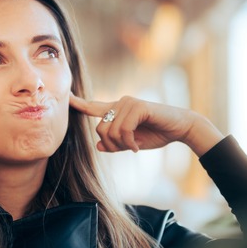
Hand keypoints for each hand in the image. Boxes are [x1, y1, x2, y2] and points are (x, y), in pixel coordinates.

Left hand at [69, 94, 223, 155]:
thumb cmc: (157, 134)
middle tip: (127, 149)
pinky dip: (129, 142)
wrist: (180, 128)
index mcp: (117, 110)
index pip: (93, 107)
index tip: (65, 98)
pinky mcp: (137, 106)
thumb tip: (98, 145)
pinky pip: (123, 129)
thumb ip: (114, 143)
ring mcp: (128, 102)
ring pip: (110, 130)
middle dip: (111, 145)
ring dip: (122, 145)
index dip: (78, 104)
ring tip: (134, 146)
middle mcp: (120, 103)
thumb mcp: (132, 143)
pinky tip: (137, 146)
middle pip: (100, 129)